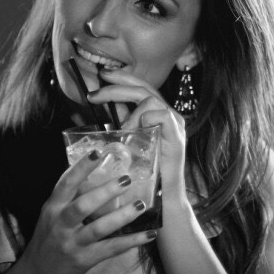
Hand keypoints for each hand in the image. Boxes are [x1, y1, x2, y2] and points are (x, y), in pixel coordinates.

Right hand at [18, 149, 155, 273]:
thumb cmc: (48, 237)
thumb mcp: (51, 214)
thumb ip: (68, 196)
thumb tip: (91, 171)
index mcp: (53, 208)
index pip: (66, 184)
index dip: (81, 168)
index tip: (97, 153)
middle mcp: (61, 224)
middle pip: (83, 205)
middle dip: (105, 191)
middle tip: (126, 179)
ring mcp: (73, 243)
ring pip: (99, 228)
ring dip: (122, 216)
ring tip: (141, 205)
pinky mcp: (84, 259)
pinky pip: (111, 249)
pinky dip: (131, 241)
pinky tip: (149, 234)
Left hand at [88, 69, 186, 202]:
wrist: (165, 198)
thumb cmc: (148, 173)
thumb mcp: (130, 141)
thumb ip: (122, 123)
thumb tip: (104, 106)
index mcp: (158, 114)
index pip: (140, 87)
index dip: (121, 79)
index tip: (102, 76)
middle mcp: (169, 114)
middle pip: (143, 87)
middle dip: (118, 84)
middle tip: (97, 88)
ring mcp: (175, 123)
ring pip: (151, 98)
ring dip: (131, 109)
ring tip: (123, 127)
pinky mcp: (177, 134)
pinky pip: (160, 114)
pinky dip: (144, 119)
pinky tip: (135, 131)